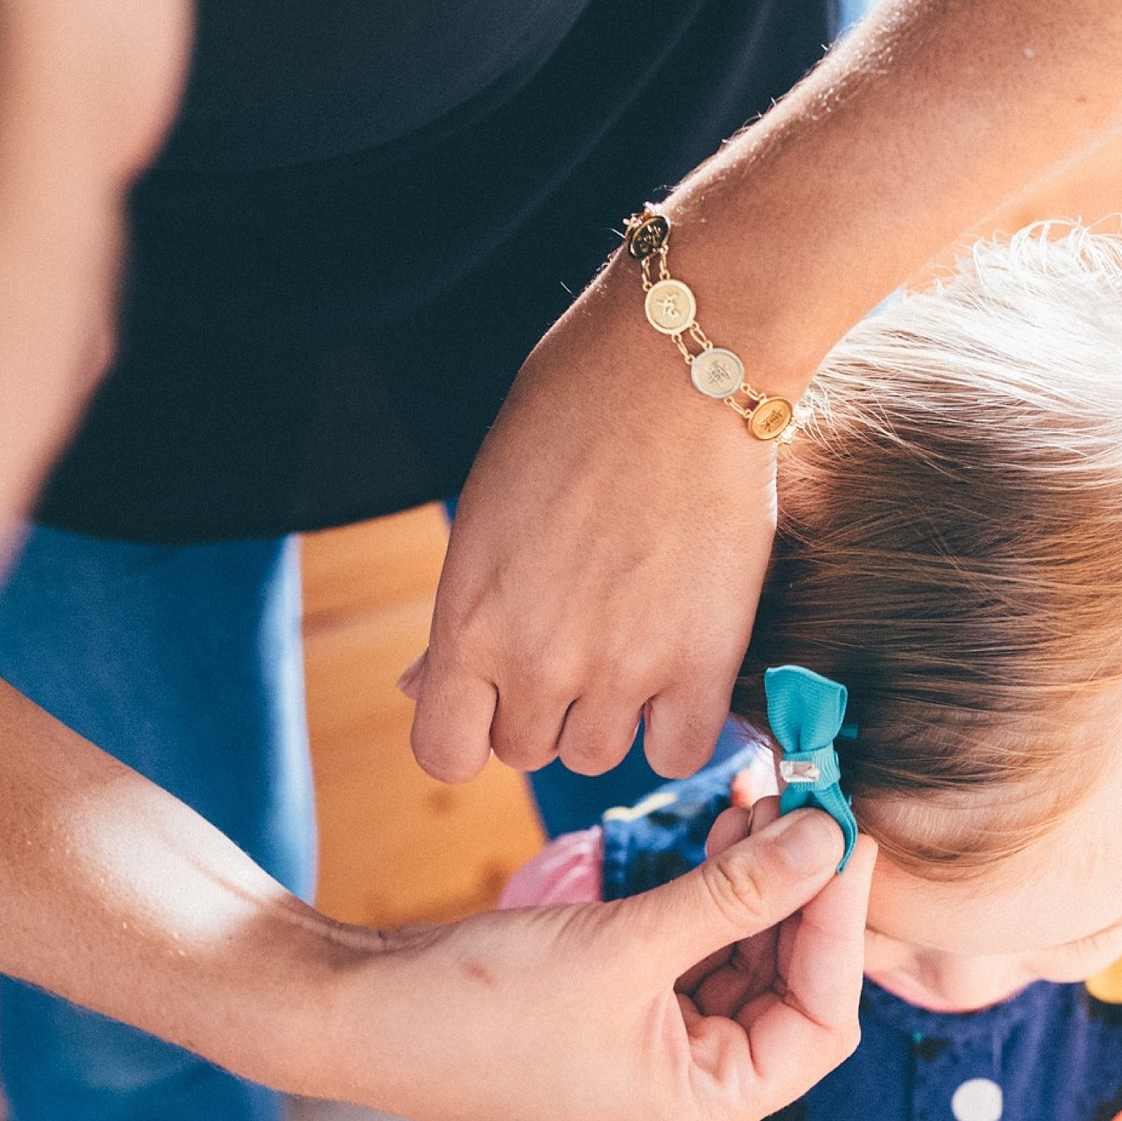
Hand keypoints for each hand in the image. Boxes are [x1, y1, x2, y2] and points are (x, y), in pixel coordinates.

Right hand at [316, 806, 876, 1120]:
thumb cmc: (477, 1005)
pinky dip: (716, 897)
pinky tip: (725, 831)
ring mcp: (656, 1062)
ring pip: (747, 965)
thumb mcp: (626, 943)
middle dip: (802, 894)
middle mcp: (691, 1101)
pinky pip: (697, 956)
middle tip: (808, 800)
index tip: (848, 834)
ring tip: (761, 799)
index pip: (821, 1020)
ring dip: (760, 885)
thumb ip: (738, 892)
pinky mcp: (623, 1019)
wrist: (355, 1012)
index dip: (841, 923)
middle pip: (792, 991)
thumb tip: (828, 837)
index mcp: (703, 1116)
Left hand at [406, 273, 783, 783]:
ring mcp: (623, 668)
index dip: (470, 730)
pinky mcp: (704, 661)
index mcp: (468, 622)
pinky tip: (681, 669)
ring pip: (598, 754)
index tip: (496, 698)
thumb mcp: (485, 514)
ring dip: (610, 713)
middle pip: (527, 751)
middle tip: (577, 632)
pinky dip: (678, 724)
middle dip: (544, 706)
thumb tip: (417, 691)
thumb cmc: (570, 416)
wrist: (678, 366)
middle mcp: (537, 662)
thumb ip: (458, 616)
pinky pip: (681, 751)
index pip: (446, 752)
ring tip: (632, 638)